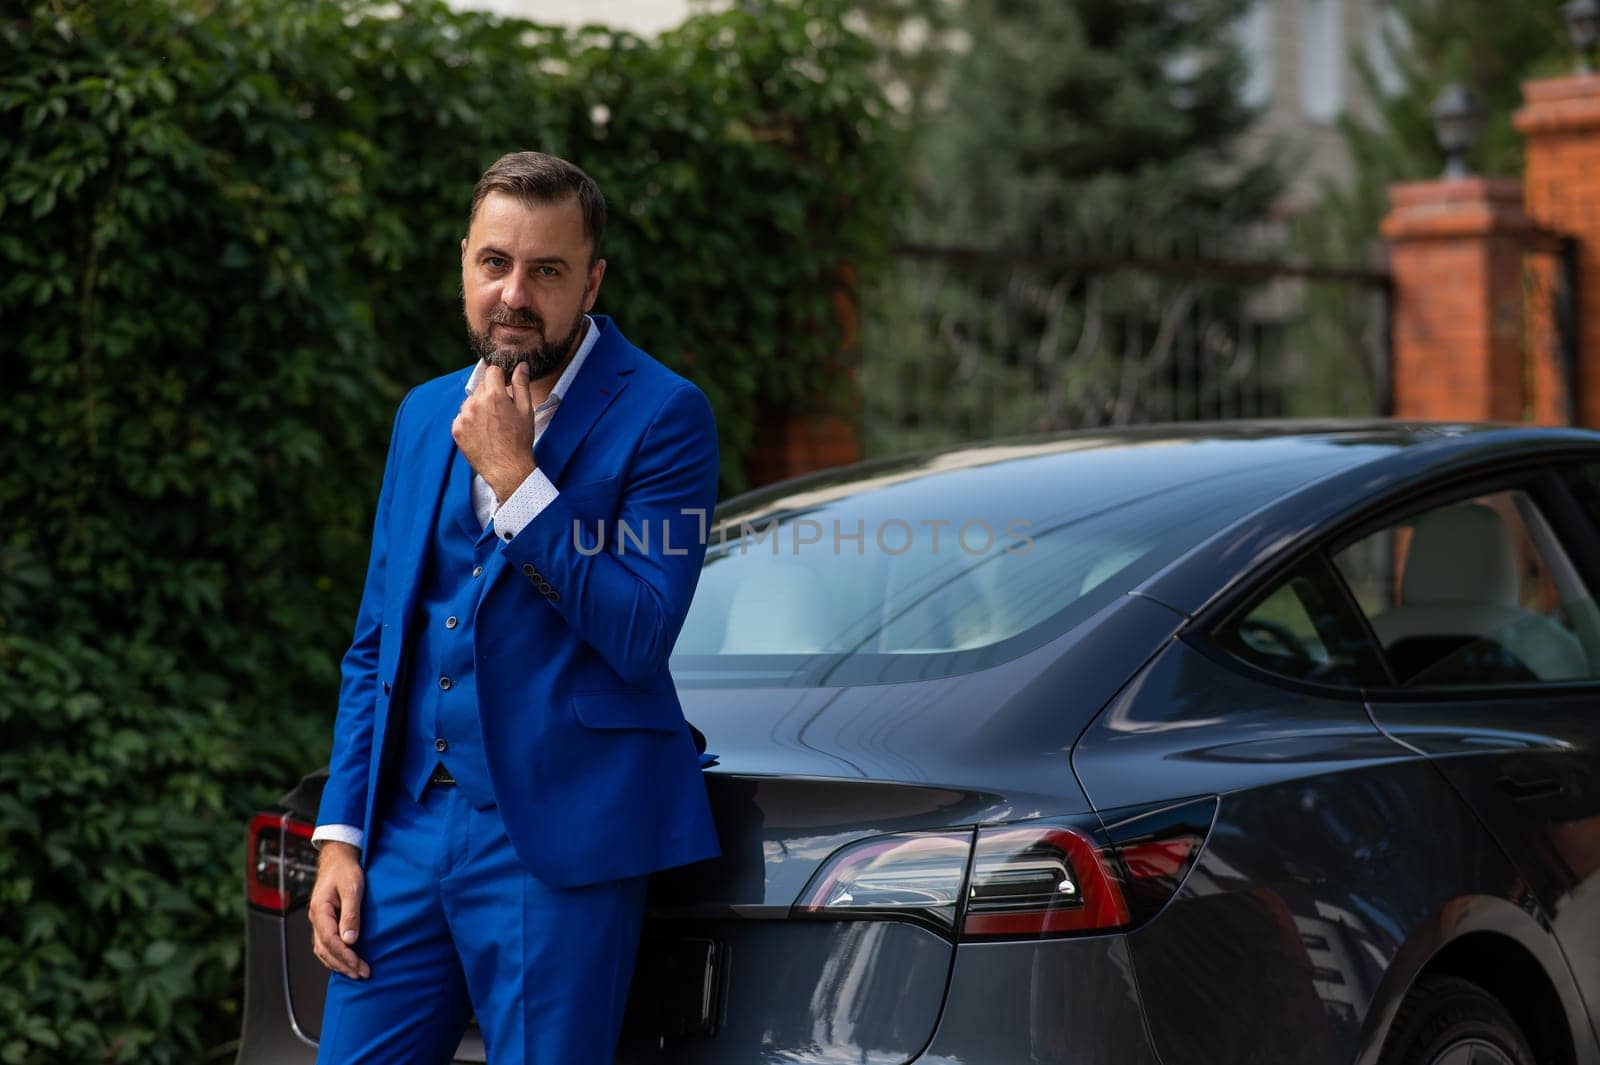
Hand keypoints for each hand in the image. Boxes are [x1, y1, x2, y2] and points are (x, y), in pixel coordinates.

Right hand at [310, 841, 369, 978]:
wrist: (339, 857)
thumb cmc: (345, 870)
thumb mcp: (352, 888)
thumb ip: (351, 914)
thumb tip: (350, 940)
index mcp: (320, 911)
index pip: (330, 941)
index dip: (345, 957)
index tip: (360, 966)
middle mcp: (316, 918)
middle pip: (326, 950)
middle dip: (344, 965)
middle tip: (363, 974)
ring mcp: (319, 921)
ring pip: (324, 950)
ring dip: (339, 964)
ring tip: (356, 973)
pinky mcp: (325, 921)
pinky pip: (326, 944)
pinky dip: (335, 956)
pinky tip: (346, 962)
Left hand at [452, 362, 536, 501]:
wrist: (507, 469)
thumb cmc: (520, 440)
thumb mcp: (526, 410)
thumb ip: (521, 384)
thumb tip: (521, 365)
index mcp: (494, 395)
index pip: (492, 371)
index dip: (500, 377)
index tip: (505, 385)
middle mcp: (475, 403)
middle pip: (481, 386)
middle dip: (491, 393)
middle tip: (502, 411)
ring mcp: (463, 416)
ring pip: (470, 401)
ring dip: (479, 406)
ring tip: (493, 424)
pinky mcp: (456, 429)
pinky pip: (462, 416)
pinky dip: (471, 420)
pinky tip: (483, 432)